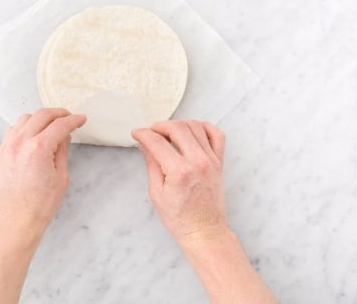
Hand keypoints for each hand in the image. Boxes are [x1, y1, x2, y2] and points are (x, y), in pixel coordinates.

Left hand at [0, 108, 85, 238]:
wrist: (16, 221)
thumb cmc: (38, 205)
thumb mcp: (61, 177)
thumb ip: (62, 151)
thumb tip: (64, 136)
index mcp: (39, 148)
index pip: (60, 125)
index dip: (74, 120)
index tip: (81, 119)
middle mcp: (21, 142)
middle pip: (42, 115)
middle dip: (59, 113)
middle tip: (69, 118)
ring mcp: (9, 146)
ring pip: (26, 118)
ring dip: (41, 118)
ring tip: (52, 125)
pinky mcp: (2, 152)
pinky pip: (13, 129)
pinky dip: (25, 126)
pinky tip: (34, 133)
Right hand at [132, 120, 228, 246]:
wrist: (204, 231)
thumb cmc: (180, 219)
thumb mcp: (156, 193)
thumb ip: (151, 164)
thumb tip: (144, 144)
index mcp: (179, 172)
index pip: (157, 142)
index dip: (143, 134)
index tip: (137, 133)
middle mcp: (197, 163)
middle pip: (177, 128)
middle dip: (160, 126)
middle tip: (151, 132)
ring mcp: (211, 161)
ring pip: (196, 126)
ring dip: (179, 125)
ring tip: (169, 133)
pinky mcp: (219, 162)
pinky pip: (216, 135)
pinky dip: (204, 127)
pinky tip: (192, 132)